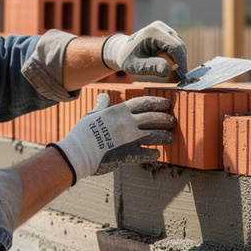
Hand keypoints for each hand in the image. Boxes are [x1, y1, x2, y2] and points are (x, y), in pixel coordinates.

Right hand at [50, 94, 174, 182]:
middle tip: (172, 121)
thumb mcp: (93, 114)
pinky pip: (148, 154)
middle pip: (154, 118)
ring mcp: (131, 139)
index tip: (167, 104)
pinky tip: (156, 154)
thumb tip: (103, 96)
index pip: (144, 102)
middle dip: (166, 119)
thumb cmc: (83, 133)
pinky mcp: (130, 154)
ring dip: (165, 136)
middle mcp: (128, 122)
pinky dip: (154, 154)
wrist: (78, 152)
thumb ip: (102, 105)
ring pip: (156, 135)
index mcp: (120, 111)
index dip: (158, 103)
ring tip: (170, 137)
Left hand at [102, 21, 187, 78]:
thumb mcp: (136, 66)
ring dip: (178, 60)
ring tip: (170, 72)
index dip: (180, 61)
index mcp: (152, 32)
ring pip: (180, 46)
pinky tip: (168, 65)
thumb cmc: (127, 59)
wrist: (122, 50)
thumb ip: (151, 67)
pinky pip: (177, 46)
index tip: (180, 76)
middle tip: (176, 78)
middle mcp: (160, 27)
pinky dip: (175, 57)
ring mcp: (164, 29)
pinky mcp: (167, 33)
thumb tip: (169, 70)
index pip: (174, 46)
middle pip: (179, 45)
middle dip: (180, 62)